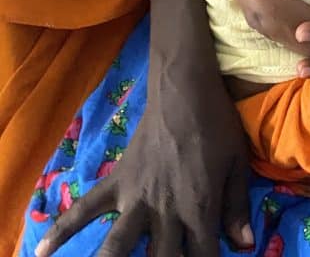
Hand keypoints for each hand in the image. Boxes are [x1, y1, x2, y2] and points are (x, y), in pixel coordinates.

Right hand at [36, 67, 252, 256]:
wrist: (184, 89)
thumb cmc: (216, 124)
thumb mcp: (237, 163)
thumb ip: (237, 207)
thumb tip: (244, 247)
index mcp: (198, 208)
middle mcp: (165, 211)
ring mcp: (136, 198)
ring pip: (117, 247)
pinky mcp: (116, 181)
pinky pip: (84, 208)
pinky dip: (62, 229)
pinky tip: (44, 251)